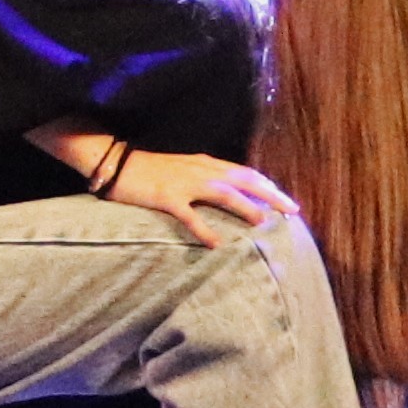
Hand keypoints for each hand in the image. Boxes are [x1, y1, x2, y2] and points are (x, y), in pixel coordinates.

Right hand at [99, 146, 292, 242]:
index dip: (269, 186)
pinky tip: (217, 244)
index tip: (288, 202)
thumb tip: (228, 194)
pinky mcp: (166, 197)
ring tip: (264, 222)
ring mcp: (184, 183)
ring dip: (246, 206)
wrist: (115, 163)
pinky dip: (204, 229)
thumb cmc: (148, 170)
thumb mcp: (182, 170)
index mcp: (206, 163)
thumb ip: (205, 179)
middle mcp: (200, 170)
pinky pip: (189, 215)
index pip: (246, 173)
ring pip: (224, 193)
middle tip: (292, 211)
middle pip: (244, 180)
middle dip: (271, 194)